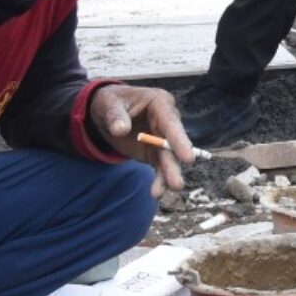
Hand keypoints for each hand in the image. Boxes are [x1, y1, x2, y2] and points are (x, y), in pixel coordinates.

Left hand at [91, 83, 194, 197]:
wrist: (106, 112)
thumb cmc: (110, 102)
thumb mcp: (108, 104)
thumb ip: (115, 115)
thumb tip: (121, 129)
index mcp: (160, 103)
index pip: (172, 123)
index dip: (180, 141)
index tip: (188, 159)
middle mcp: (166, 121)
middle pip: (174, 144)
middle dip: (174, 165)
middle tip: (176, 184)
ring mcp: (162, 138)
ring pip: (169, 159)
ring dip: (167, 176)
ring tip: (159, 192)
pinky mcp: (155, 152)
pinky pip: (160, 167)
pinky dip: (159, 180)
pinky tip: (156, 192)